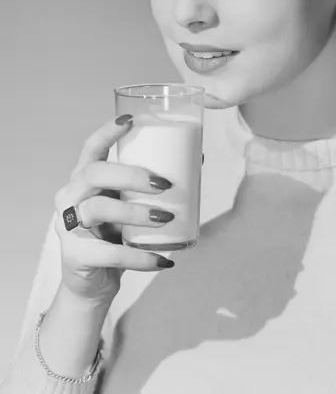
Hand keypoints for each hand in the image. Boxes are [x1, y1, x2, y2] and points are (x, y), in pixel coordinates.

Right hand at [53, 115, 173, 307]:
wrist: (93, 284)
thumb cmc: (115, 236)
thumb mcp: (129, 207)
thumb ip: (149, 188)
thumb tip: (197, 160)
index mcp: (84, 179)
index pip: (91, 148)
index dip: (107, 132)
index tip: (130, 121)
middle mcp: (70, 197)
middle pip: (95, 173)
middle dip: (132, 175)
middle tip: (164, 185)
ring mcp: (67, 227)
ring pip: (99, 209)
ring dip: (137, 213)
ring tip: (167, 217)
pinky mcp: (75, 256)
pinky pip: (110, 253)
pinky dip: (140, 257)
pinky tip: (162, 260)